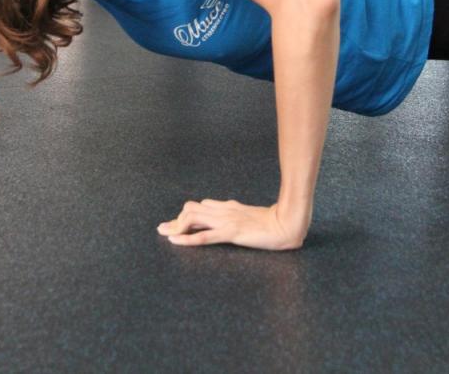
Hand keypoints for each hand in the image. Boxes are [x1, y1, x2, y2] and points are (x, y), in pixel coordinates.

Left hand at [157, 199, 306, 250]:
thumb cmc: (272, 222)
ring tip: (164, 234)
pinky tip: (175, 241)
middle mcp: (224, 211)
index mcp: (228, 207)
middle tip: (161, 229)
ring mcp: (226, 221)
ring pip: (193, 219)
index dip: (184, 216)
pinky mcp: (231, 233)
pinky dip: (187, 239)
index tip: (173, 224)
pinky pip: (204, 236)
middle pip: (191, 210)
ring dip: (176, 227)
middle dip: (175, 220)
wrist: (286, 223)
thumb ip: (234, 212)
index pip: (200, 207)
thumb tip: (218, 209)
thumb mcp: (248, 215)